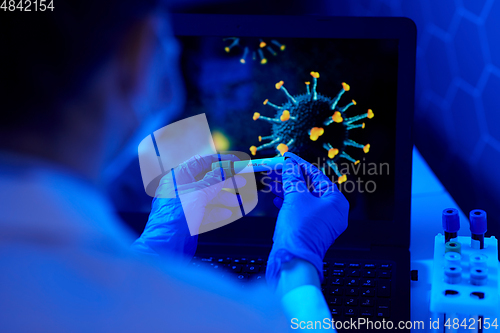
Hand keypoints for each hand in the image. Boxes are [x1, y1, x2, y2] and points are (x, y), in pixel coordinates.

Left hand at [131, 154, 242, 261]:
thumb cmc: (177, 215)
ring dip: (223, 198)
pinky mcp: (189, 218)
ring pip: (208, 197)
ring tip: (237, 202)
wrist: (167, 244)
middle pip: (207, 180)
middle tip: (241, 182)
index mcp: (178, 177)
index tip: (235, 163)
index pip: (200, 162)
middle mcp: (180, 189)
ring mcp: (185, 204)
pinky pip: (205, 211)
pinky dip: (217, 211)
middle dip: (225, 182)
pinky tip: (227, 213)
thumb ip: (213, 181)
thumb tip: (223, 170)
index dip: (219, 161)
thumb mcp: (198, 194)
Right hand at [266, 152, 348, 286]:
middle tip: (277, 169)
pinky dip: (288, 203)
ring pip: (303, 199)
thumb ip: (293, 178)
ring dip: (287, 189)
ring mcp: (321, 222)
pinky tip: (276, 198)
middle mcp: (332, 212)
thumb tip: (290, 165)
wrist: (293, 260)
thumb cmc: (300, 231)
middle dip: (291, 177)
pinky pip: (300, 211)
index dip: (299, 164)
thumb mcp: (295, 197)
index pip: (317, 176)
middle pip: (309, 187)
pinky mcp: (310, 230)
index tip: (287, 157)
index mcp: (336, 202)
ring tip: (273, 182)